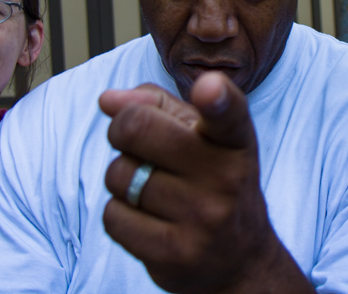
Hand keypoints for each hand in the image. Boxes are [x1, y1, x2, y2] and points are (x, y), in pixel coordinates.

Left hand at [100, 72, 311, 293]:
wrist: (239, 259)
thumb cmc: (211, 181)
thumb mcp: (200, 135)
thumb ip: (157, 106)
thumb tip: (108, 100)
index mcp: (234, 141)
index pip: (227, 113)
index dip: (216, 97)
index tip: (208, 88)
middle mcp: (225, 177)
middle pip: (136, 128)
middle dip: (122, 130)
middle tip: (135, 143)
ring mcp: (201, 218)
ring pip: (118, 175)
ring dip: (122, 178)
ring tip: (153, 189)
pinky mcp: (174, 253)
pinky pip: (112, 216)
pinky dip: (119, 214)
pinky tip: (148, 219)